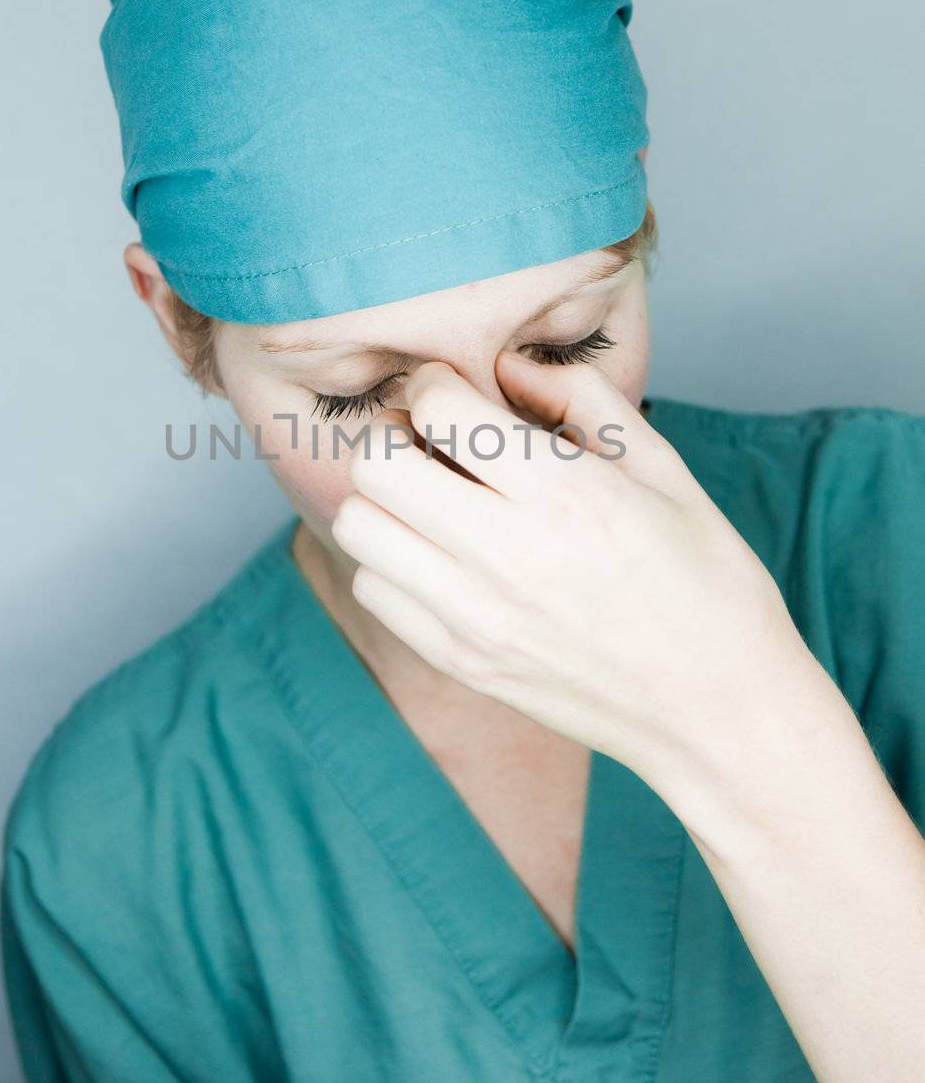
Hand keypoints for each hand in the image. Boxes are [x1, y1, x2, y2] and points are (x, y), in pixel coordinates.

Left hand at [329, 353, 832, 810]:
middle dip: (399, 436)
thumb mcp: (667, 471)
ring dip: (387, 501)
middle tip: (434, 443)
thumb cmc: (707, 585)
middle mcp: (510, 553)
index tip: (457, 392)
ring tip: (434, 501)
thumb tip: (513, 367)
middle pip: (377, 465)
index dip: (438, 384)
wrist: (721, 715)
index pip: (440, 409)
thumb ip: (585, 401)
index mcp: (568, 493)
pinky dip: (393, 562)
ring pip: (361, 527)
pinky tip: (442, 558)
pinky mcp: (462, 662)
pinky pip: (375, 590)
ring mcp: (477, 616)